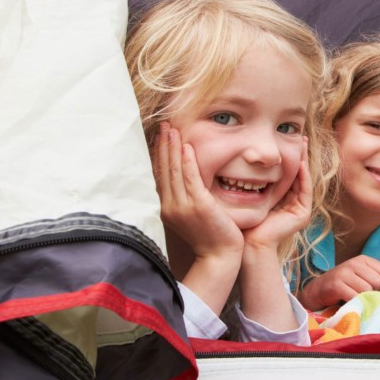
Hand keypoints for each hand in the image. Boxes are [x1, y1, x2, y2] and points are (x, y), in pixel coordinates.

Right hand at [154, 122, 242, 262]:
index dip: (159, 154)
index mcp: (166, 208)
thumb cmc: (210, 235)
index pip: (160, 175)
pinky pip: (190, 179)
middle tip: (163, 124)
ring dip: (172, 147)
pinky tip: (186, 146)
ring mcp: (182, 206)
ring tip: (171, 128)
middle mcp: (170, 206)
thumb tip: (180, 179)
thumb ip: (184, 197)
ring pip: (174, 171)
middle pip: (163, 169)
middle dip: (163, 145)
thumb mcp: (191, 215)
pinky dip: (187, 162)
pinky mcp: (198, 206)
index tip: (160, 135)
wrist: (219, 256)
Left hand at [242, 137, 312, 255]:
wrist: (247, 244)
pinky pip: (305, 189)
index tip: (284, 138)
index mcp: (279, 200)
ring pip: (303, 179)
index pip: (285, 174)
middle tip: (299, 136)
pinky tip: (300, 161)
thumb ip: (245, 179)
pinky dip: (304, 175)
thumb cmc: (241, 221)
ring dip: (304, 160)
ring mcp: (298, 209)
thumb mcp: (244, 194)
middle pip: (297, 174)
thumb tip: (236, 158)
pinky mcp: (302, 213)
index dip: (286, 156)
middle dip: (298, 155)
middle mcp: (291, 204)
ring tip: (303, 143)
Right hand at [298, 256, 379, 309]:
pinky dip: (354, 302)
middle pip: (377, 281)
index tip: (373, 291)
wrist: (317, 291)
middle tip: (362, 296)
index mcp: (363, 259)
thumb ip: (376, 279)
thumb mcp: (361, 277)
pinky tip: (347, 301)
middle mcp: (354, 262)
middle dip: (373, 293)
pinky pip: (354, 296)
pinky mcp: (336, 284)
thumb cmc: (344, 286)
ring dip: (362, 298)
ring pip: (367, 289)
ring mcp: (344, 272)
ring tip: (354, 298)